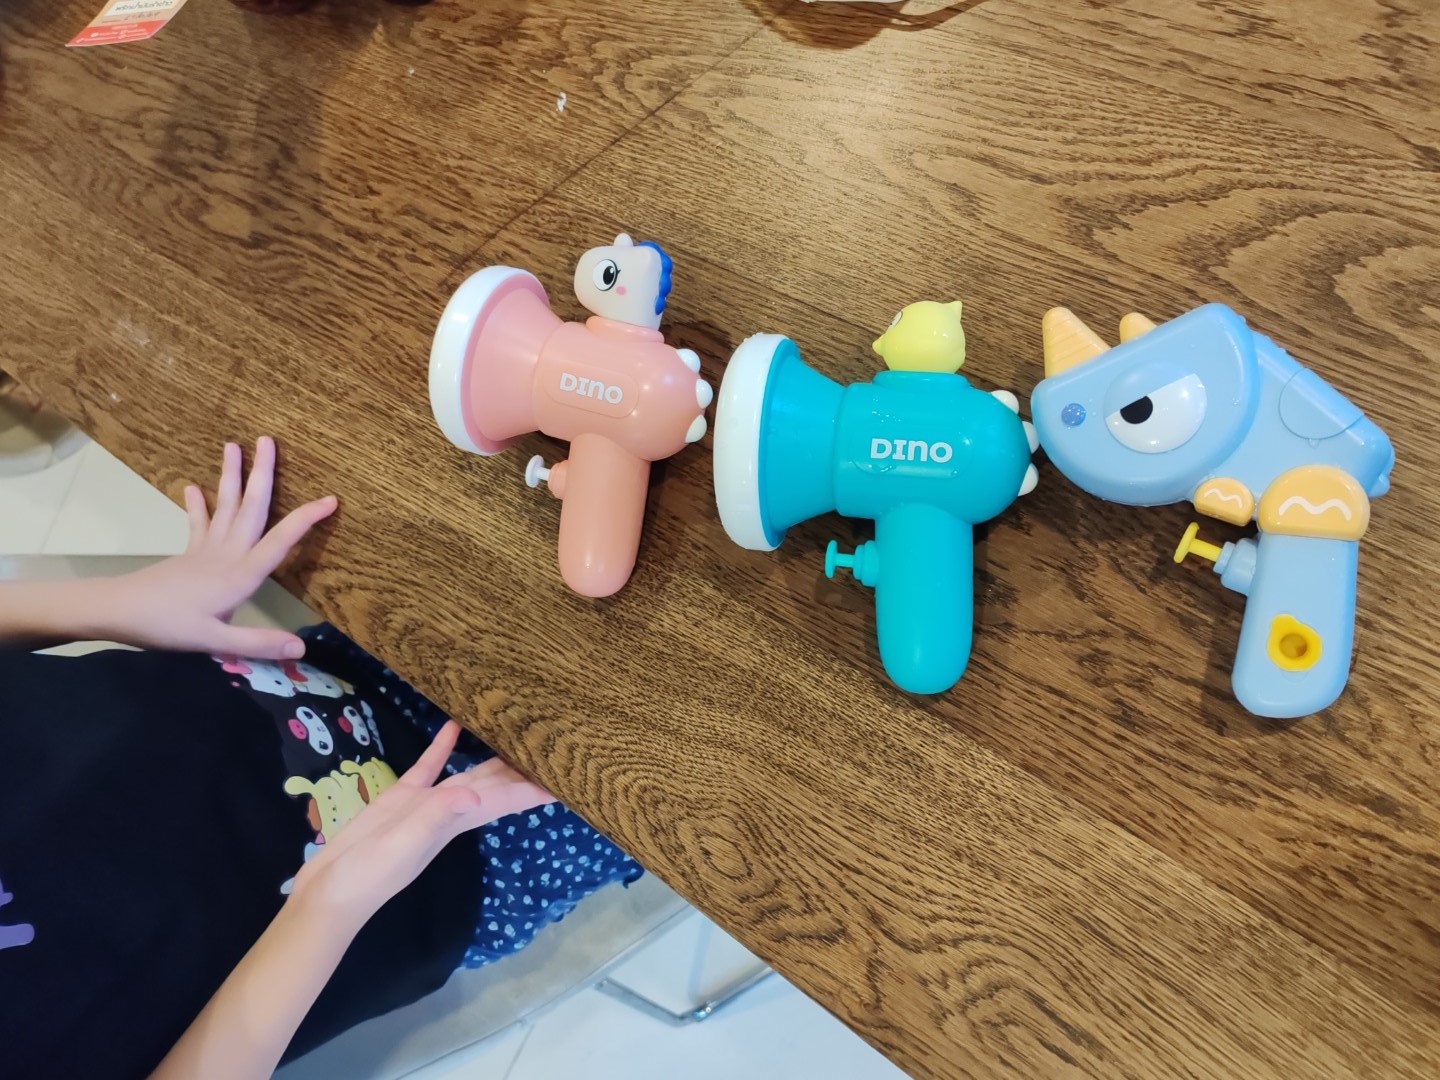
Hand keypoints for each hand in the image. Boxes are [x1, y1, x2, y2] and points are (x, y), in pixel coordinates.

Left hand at [96, 437, 335, 657]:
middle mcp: (227, 554)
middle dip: (262, 474)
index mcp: (240, 574)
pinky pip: (199, 524)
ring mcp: (206, 551)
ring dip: (232, 476)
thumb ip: (258, 643)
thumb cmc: (167, 625)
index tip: (331, 499)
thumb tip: (302, 647)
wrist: (118, 610)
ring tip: (233, 445)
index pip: (281, 541)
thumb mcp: (214, 641)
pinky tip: (194, 487)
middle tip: (268, 439)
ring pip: (227, 507)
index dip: (306, 519)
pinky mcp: (189, 554)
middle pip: (251, 508)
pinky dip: (198, 505)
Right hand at [291, 722, 556, 926]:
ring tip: (516, 726)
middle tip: (553, 737)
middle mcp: (452, 811)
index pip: (508, 799)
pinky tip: (454, 722)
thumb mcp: (403, 847)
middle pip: (500, 783)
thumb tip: (475, 796)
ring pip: (471, 771)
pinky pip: (431, 765)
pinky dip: (444, 745)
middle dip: (526, 766)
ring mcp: (427, 803)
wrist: (331, 891)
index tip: (570, 773)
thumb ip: (436, 818)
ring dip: (493, 752)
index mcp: (459, 822)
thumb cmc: (370, 875)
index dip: (538, 788)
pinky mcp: (402, 796)